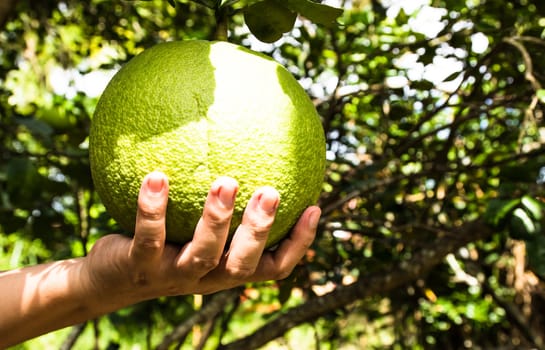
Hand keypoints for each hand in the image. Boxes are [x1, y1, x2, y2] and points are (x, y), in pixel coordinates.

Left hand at [82, 171, 319, 309]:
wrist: (109, 277)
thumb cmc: (160, 243)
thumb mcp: (191, 224)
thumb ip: (217, 201)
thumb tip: (236, 148)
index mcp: (226, 269)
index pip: (273, 267)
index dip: (298, 244)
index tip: (313, 206)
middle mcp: (206, 277)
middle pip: (244, 264)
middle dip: (260, 230)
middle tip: (271, 192)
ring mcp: (173, 276)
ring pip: (202, 254)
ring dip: (216, 219)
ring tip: (224, 182)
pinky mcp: (140, 270)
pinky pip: (149, 237)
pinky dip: (152, 208)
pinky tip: (156, 175)